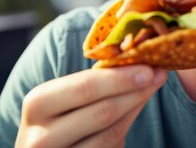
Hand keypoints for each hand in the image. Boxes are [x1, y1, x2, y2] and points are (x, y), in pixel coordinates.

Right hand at [16, 66, 165, 147]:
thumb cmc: (60, 115)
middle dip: (135, 91)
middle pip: (101, 112)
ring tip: (154, 86)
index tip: (148, 67)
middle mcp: (40, 137)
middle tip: (158, 74)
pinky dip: (128, 126)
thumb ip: (95, 81)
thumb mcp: (65, 97)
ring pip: (110, 134)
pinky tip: (139, 107)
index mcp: (37, 105)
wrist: (51, 147)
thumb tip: (138, 57)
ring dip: (137, 107)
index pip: (83, 88)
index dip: (118, 78)